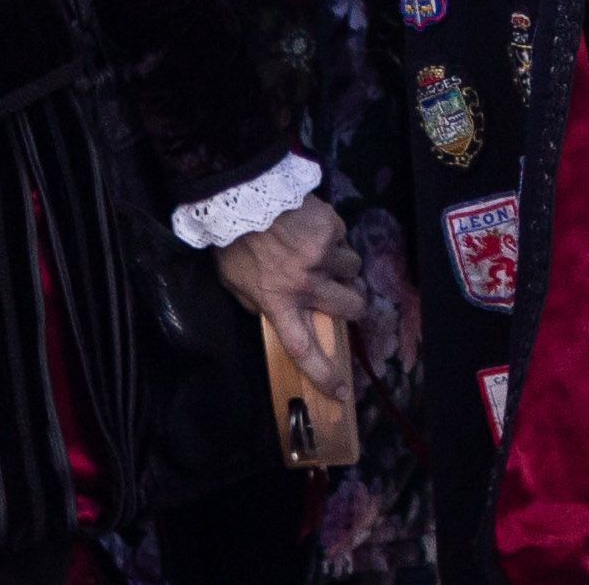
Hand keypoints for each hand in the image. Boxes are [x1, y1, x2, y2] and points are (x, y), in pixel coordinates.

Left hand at [215, 196, 366, 402]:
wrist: (241, 196)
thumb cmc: (234, 243)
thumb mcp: (235, 285)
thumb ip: (258, 303)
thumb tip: (274, 313)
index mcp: (278, 302)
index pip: (303, 348)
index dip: (323, 374)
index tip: (340, 391)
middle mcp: (306, 284)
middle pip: (350, 307)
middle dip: (355, 304)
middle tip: (348, 295)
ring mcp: (322, 256)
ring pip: (352, 269)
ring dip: (341, 264)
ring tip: (320, 251)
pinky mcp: (331, 229)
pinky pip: (344, 238)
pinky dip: (333, 236)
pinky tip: (312, 227)